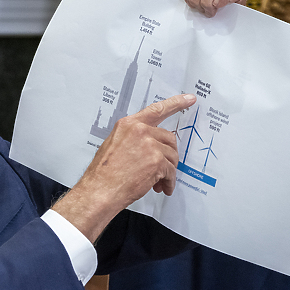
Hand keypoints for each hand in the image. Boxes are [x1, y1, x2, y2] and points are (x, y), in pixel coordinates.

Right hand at [53, 93, 195, 242]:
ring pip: (172, 156)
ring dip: (167, 171)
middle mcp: (140, 131)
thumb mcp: (113, 145)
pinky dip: (168, 182)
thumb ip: (132, 138)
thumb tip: (148, 145)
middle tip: (163, 168)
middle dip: (168, 154)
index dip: (176, 103)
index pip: (156, 109)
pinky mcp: (157, 161)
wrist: (100, 190)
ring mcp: (150, 145)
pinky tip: (161, 187)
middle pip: (169, 138)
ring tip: (158, 182)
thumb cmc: (104, 173)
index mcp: (129, 124)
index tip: (189, 99)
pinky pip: (171, 172)